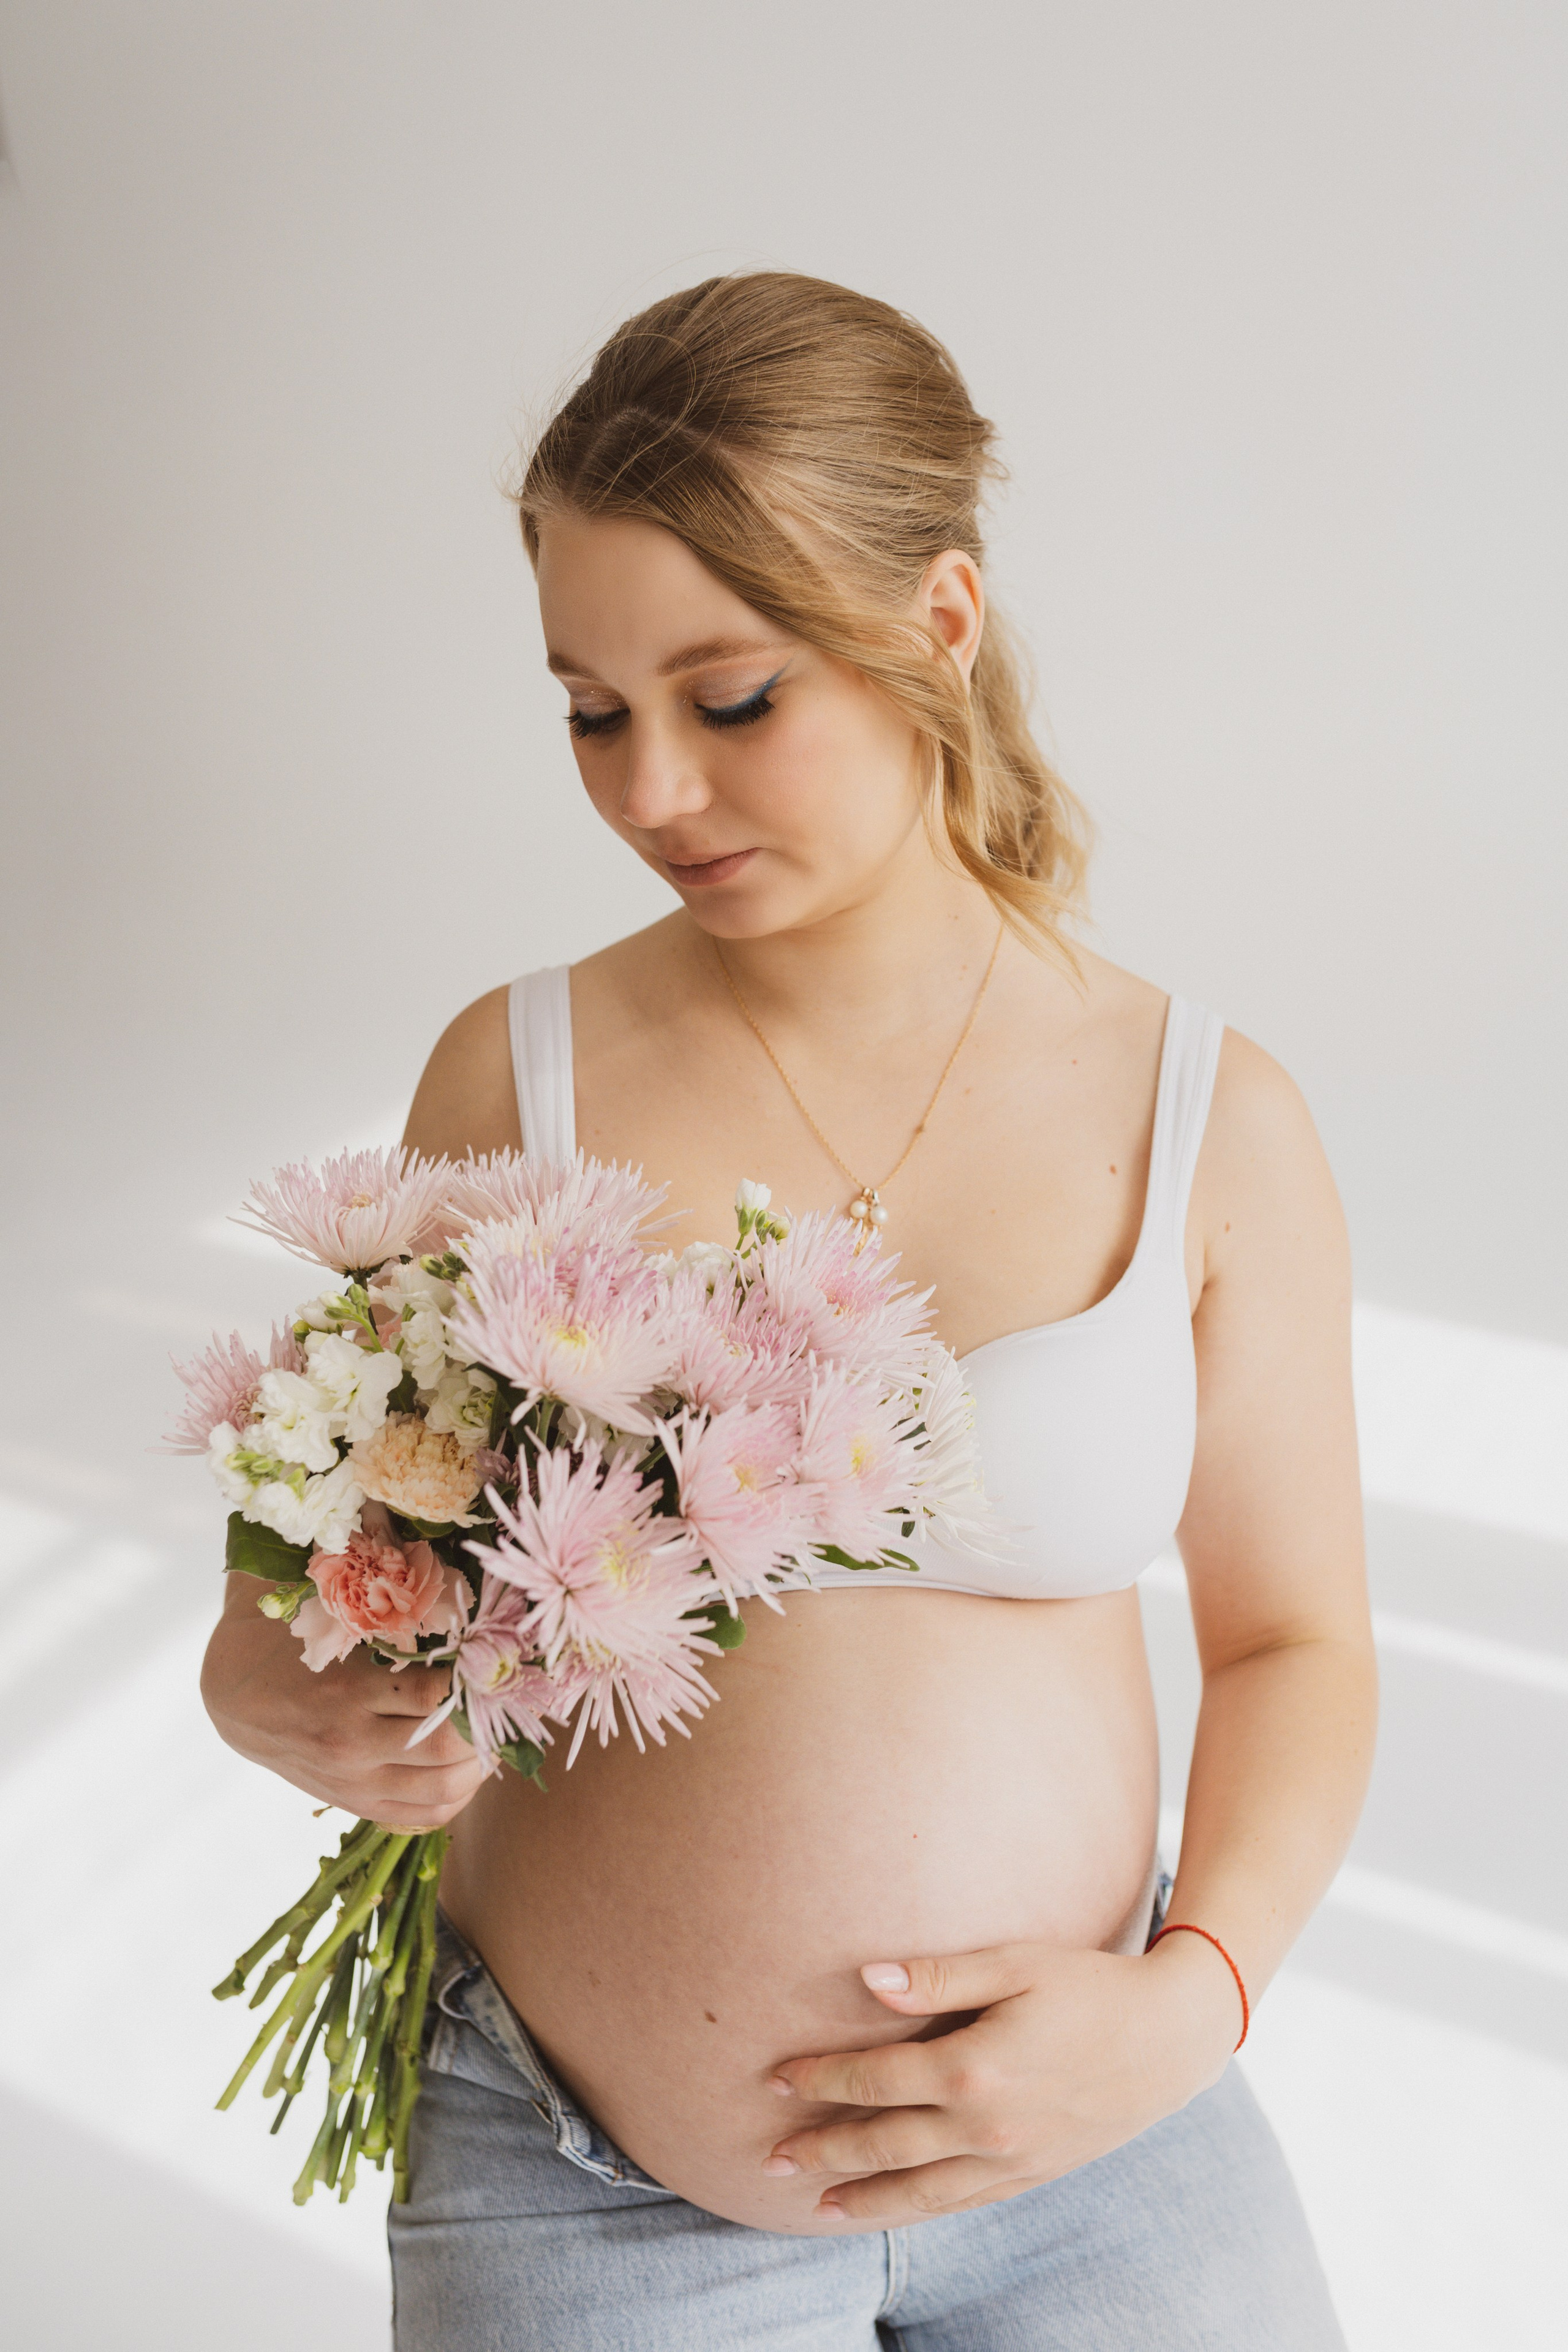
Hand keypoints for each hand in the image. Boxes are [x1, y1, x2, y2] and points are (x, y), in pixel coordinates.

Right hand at [201, 1575, 487, 1828]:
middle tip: (507, 1695)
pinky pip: (423, 1816)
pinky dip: (459, 1795)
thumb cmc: (288, 1639)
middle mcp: (353, 1743)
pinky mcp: (354, 1802)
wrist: (235, 1695)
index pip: (435, 1695)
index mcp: (348, 1691)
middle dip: (487, 1723)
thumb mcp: (325, 1608)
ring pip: (441, 1789)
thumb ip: (377, 1592)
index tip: (498, 1654)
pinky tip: (471, 1766)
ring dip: (481, 1763)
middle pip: (446, 1747)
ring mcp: (354, 1780)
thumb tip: (439, 1553)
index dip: (476, 1677)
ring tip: (496, 1730)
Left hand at [763, 1934, 1241, 2224]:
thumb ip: (940, 1976)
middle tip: (768, 2159)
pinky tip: (890, 2210)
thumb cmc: (1091, 1985)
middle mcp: (985, 2127)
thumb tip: (867, 1979)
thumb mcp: (1018, 1962)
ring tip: (812, 2202)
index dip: (823, 2078)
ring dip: (860, 2196)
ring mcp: (1010, 2160)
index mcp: (974, 2069)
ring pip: (917, 2190)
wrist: (1171, 2038)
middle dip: (822, 2150)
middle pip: (883, 2145)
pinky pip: (959, 2203)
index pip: (877, 2080)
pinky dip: (916, 2210)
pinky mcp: (1031, 2175)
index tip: (778, 2078)